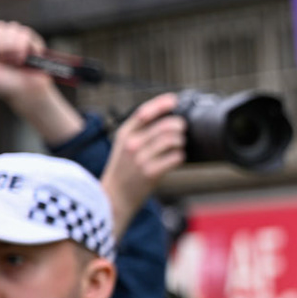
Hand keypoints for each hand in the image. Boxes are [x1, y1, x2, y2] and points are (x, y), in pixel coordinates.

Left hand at [0, 18, 86, 143]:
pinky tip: (26, 59)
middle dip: (2, 44)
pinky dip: (26, 47)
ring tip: (16, 63)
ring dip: (14, 47)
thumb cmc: (4, 85)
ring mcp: (21, 40)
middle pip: (1, 26)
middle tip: (4, 61)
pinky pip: (29, 35)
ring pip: (15, 29)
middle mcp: (5, 39)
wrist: (27, 93)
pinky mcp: (35, 43)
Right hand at [102, 93, 186, 235]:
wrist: (114, 197)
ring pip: (171, 140)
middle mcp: (131, 144)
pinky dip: (180, 156)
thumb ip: (140, 132)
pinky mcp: (150, 173)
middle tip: (182, 128)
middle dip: (178, 125)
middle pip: (163, 126)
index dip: (161, 104)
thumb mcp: (125, 146)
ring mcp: (141, 158)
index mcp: (125, 134)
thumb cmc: (124, 170)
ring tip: (179, 144)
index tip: (175, 100)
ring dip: (180, 141)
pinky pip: (174, 158)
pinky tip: (177, 158)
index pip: (144, 112)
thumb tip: (166, 119)